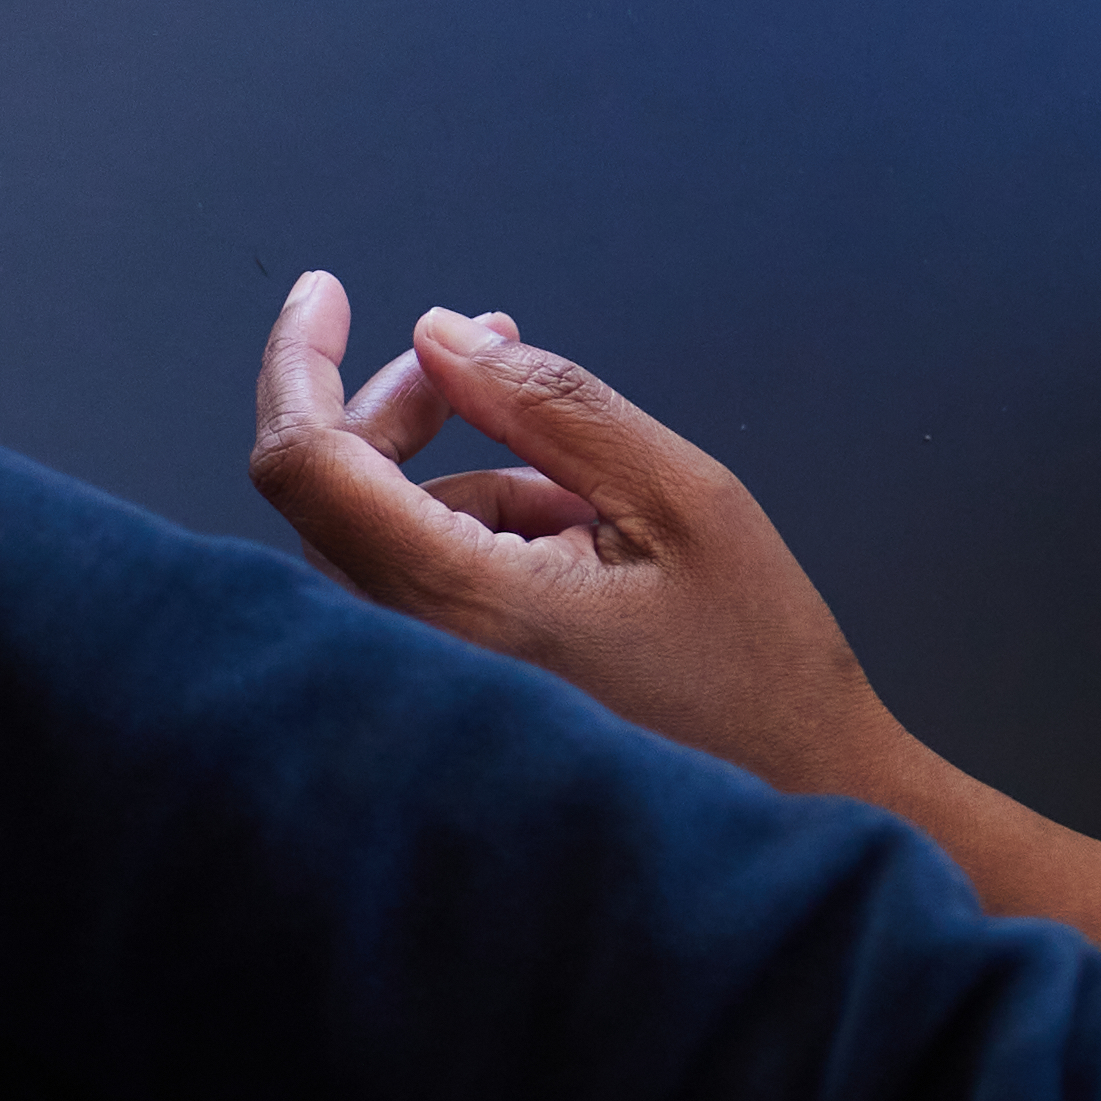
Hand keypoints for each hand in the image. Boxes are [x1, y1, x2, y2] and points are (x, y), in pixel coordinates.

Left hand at [243, 273, 912, 793]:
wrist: (800, 807)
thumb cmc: (758, 676)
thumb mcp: (681, 501)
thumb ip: (551, 407)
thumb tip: (437, 334)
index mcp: (455, 606)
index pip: (304, 463)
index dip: (300, 362)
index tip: (325, 293)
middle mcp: (404, 659)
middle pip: (335, 490)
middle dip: (408, 408)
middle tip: (498, 353)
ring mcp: (409, 691)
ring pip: (378, 534)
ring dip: (465, 483)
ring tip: (592, 510)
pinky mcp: (429, 705)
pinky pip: (408, 586)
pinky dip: (473, 540)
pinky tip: (575, 557)